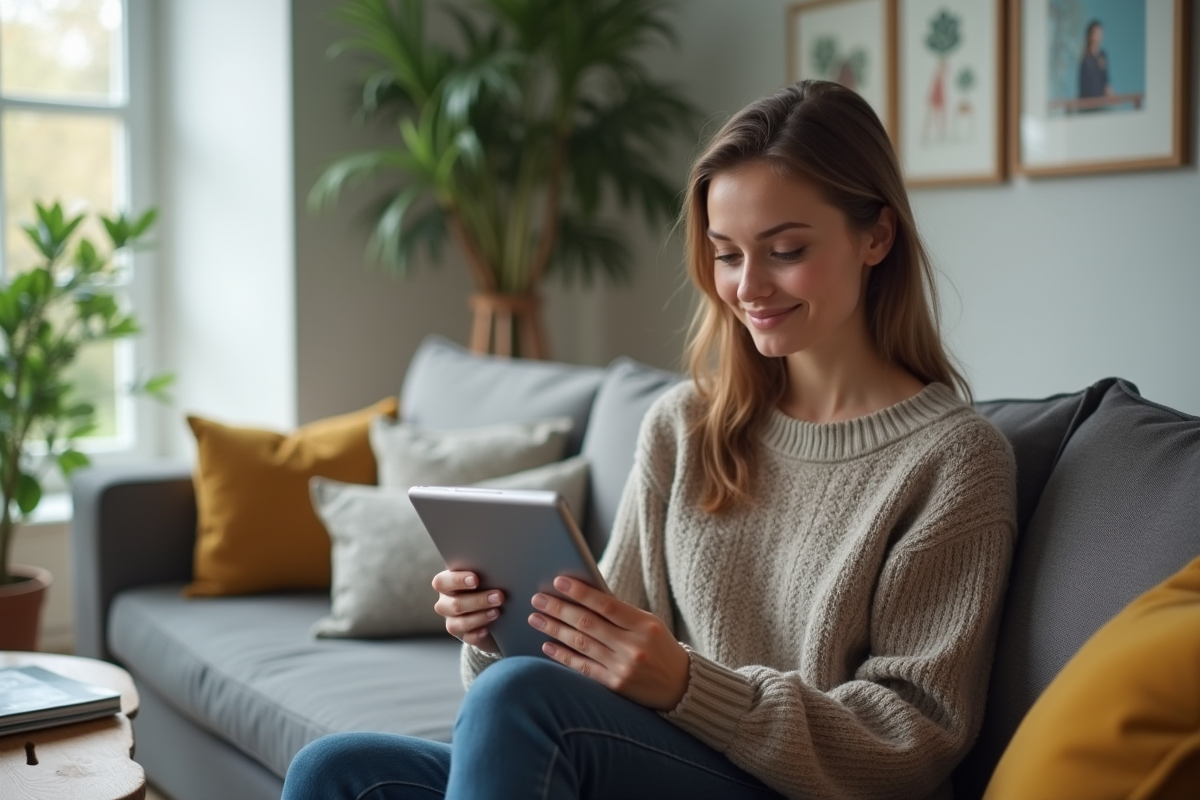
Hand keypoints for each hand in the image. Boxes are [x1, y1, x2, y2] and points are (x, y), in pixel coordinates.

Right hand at [432, 570, 503, 655]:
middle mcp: (445, 603)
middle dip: (478, 600)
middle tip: (499, 596)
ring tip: (497, 612)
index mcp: (447, 584)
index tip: (476, 579)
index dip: (457, 581)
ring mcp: (452, 621)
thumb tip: (496, 570)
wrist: (495, 612)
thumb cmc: (486, 586)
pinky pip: (466, 637)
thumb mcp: (483, 578)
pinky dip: (477, 634)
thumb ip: (483, 574)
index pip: (442, 582)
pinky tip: (488, 629)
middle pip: (454, 604)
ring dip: (479, 617)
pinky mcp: (463, 635)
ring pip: (456, 624)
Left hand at [529, 576, 689, 709]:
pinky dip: (563, 656)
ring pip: (581, 644)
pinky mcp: (615, 685)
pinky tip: (547, 646)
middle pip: (588, 623)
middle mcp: (633, 646)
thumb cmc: (660, 646)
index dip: (581, 592)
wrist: (681, 686)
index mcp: (645, 624)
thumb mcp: (649, 624)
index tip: (558, 581)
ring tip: (535, 618)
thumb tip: (581, 596)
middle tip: (537, 599)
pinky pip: (583, 667)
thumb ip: (620, 613)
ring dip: (554, 630)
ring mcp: (623, 667)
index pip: (606, 604)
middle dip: (559, 609)